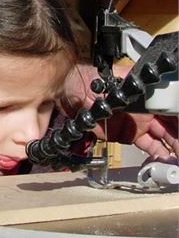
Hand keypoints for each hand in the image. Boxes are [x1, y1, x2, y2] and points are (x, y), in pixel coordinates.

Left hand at [63, 64, 177, 159]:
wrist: (71, 92)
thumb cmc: (93, 79)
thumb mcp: (120, 78)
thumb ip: (139, 83)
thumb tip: (157, 78)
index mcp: (147, 95)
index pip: (171, 109)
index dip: (177, 121)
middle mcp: (146, 110)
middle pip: (170, 126)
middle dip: (177, 138)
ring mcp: (138, 123)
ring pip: (163, 138)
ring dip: (172, 147)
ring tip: (177, 158)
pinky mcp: (128, 135)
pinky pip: (147, 145)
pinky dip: (158, 153)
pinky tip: (166, 159)